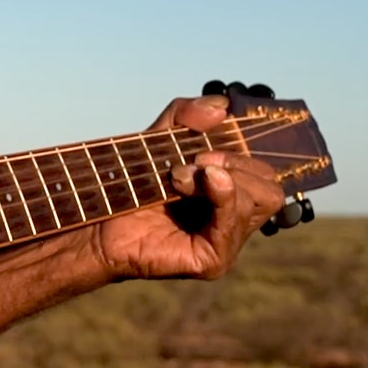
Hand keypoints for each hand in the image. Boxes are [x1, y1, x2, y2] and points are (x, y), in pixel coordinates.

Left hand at [88, 95, 283, 281]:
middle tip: (195, 163)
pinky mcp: (212, 260)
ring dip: (219, 180)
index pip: (265, 175)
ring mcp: (226, 243)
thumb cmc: (131, 180)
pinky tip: (201, 184)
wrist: (98, 217)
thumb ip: (187, 114)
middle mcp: (234, 221)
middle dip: (236, 165)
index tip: (202, 149)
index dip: (242, 155)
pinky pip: (233, 228)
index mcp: (231, 195)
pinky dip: (223, 199)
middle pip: (269, 189)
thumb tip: (222, 106)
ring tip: (178, 178)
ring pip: (258, 204)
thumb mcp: (160, 136)